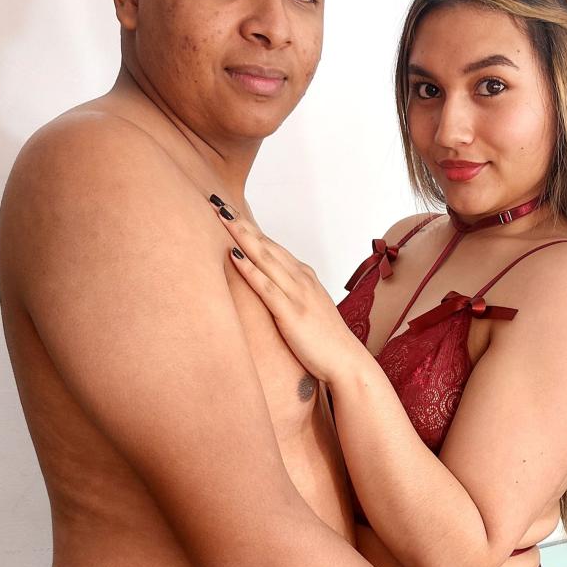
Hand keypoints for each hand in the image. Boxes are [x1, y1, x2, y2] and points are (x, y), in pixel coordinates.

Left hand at [211, 194, 363, 383]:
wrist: (347, 362)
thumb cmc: (326, 342)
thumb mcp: (308, 311)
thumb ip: (291, 297)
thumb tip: (272, 292)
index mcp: (304, 278)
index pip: (272, 247)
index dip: (251, 229)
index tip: (231, 213)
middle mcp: (301, 279)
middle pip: (266, 245)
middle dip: (242, 224)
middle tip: (219, 204)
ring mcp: (297, 295)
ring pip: (265, 259)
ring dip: (243, 237)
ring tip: (222, 217)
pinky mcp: (292, 313)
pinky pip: (267, 287)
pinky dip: (250, 269)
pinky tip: (234, 255)